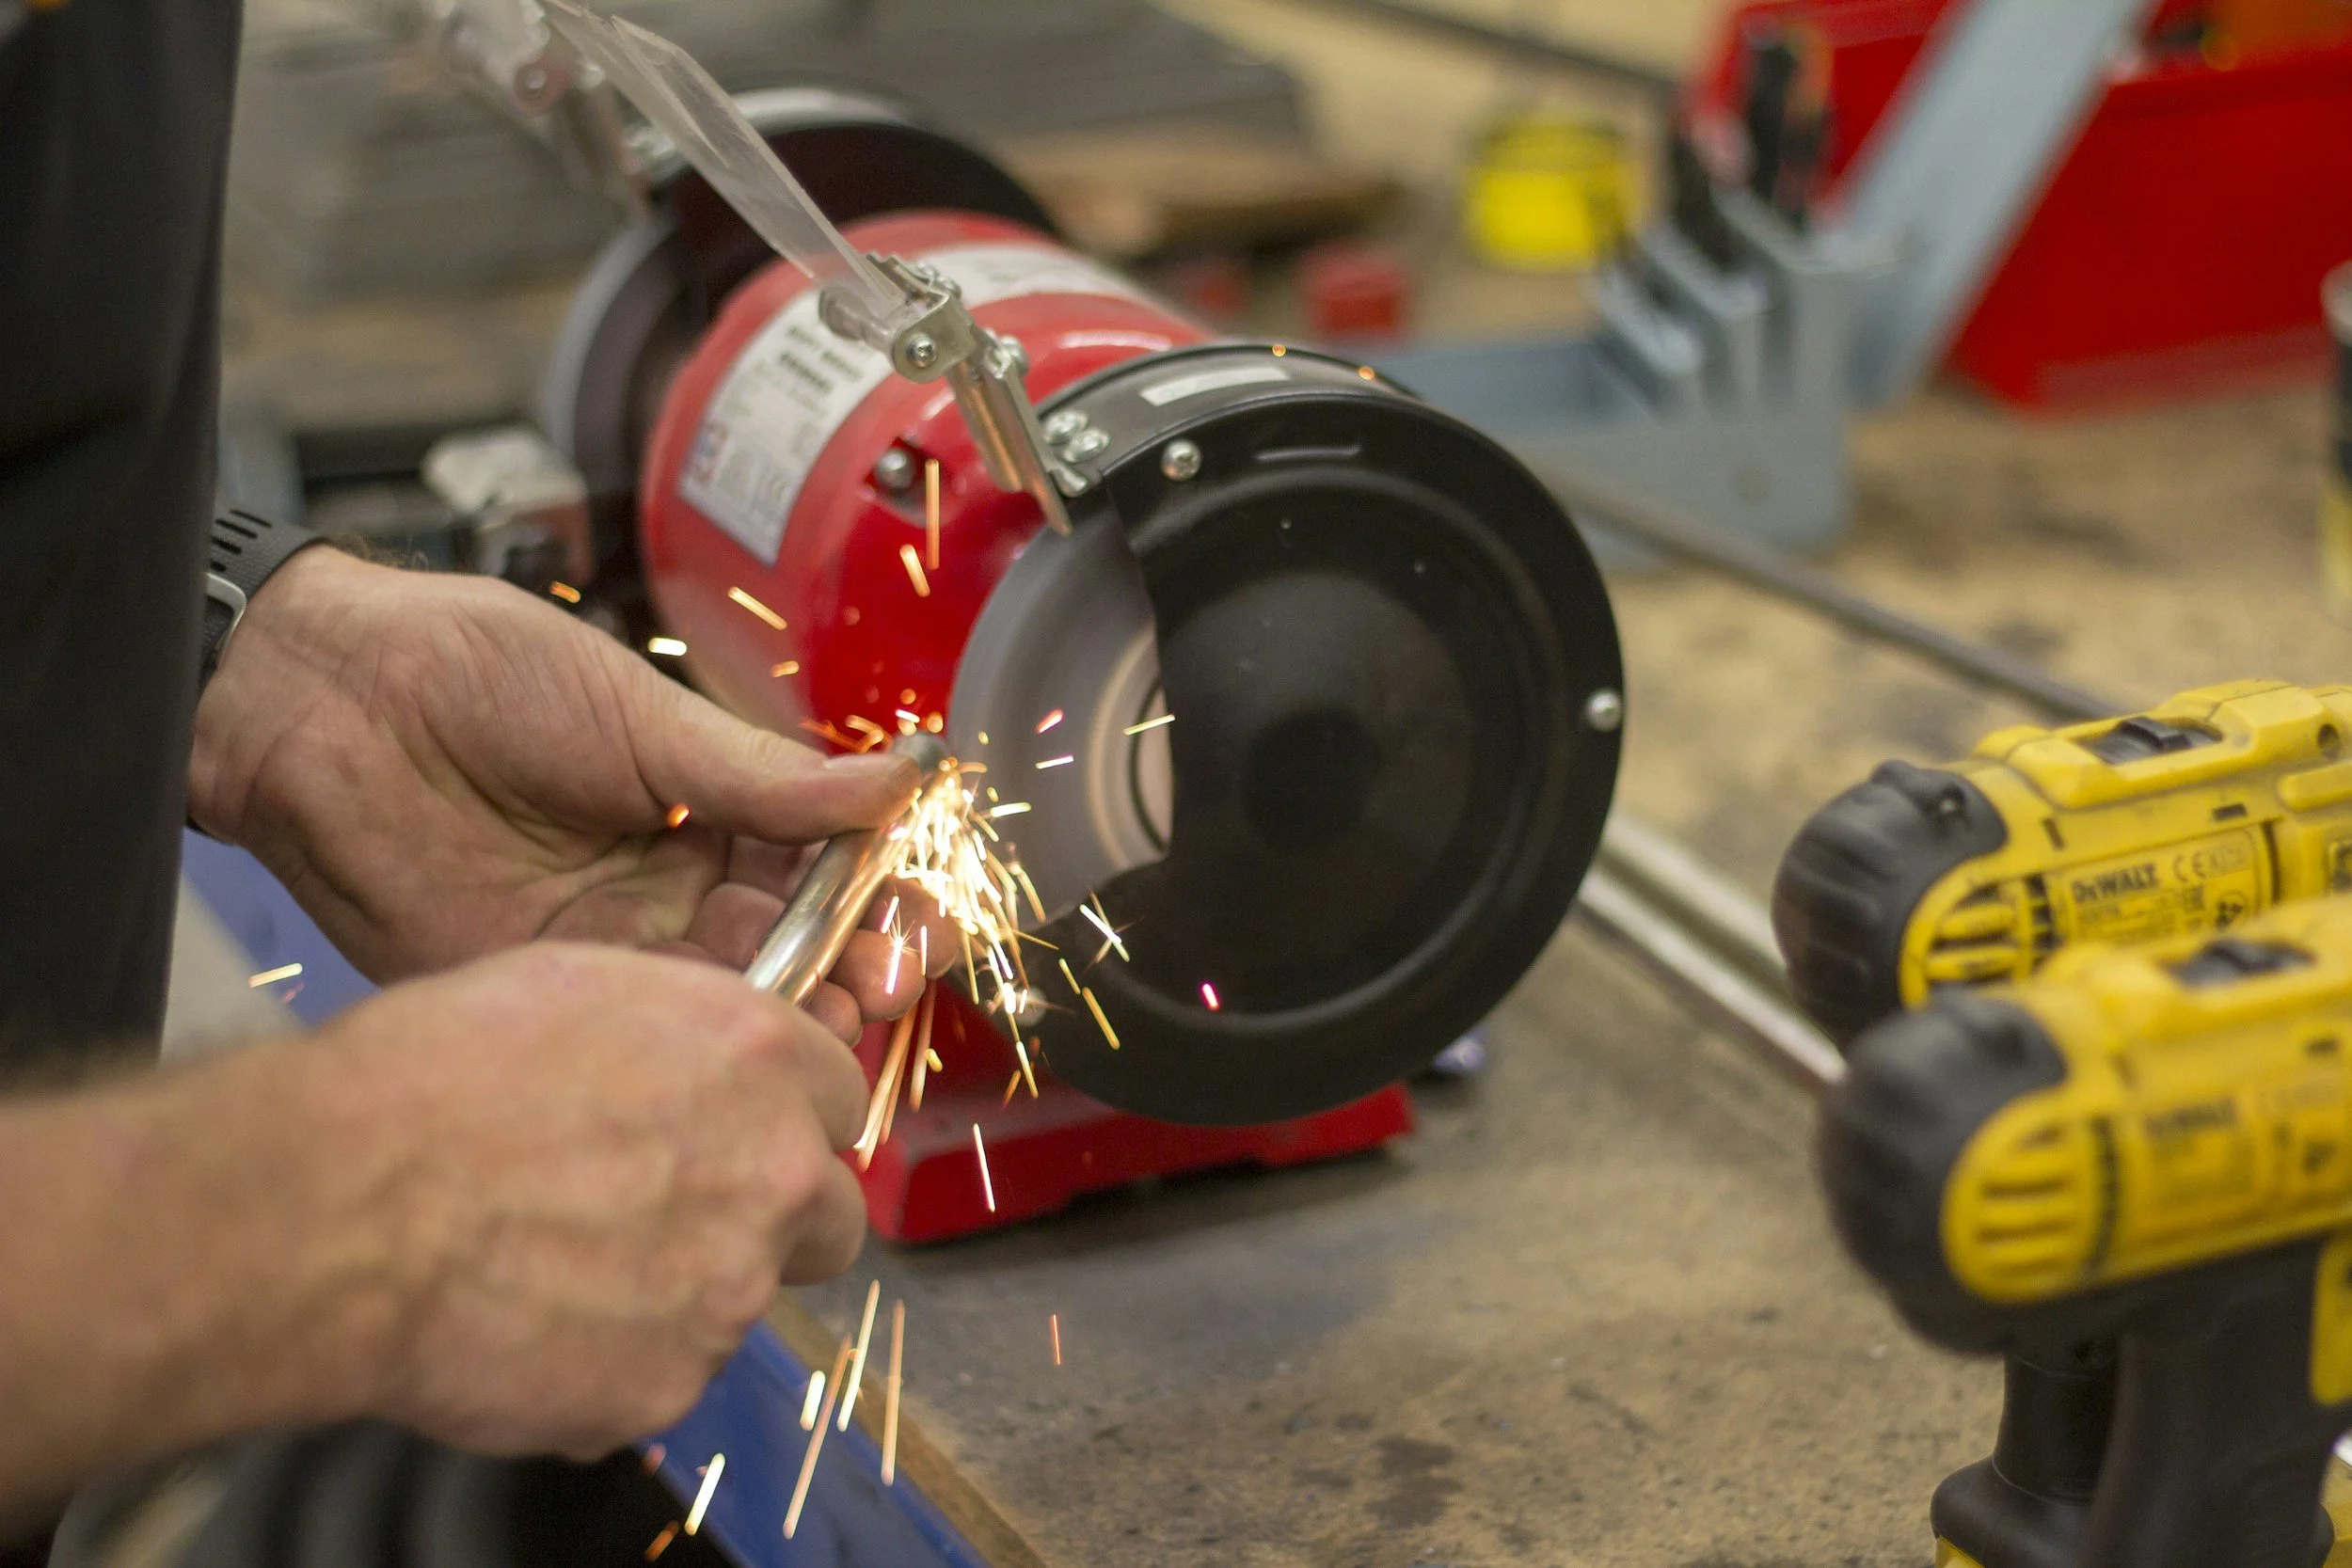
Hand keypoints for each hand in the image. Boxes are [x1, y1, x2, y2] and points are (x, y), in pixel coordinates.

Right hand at [0, 944, 869, 1496]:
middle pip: (828, 1217)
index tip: (743, 1136)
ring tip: (561, 1265)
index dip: (783, 1122)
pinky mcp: (667, 1386)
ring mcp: (727, 1291)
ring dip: (679, 1290)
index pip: (836, 1100)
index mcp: (758, 1062)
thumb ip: (682, 1039)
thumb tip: (700, 1069)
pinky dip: (611, 1361)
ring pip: (738, 1301)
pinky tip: (529, 1319)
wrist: (342, 1203)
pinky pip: (660, 1376)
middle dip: (772, 1220)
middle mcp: (770, 1174)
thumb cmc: (429, 1079)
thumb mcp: (579, 990)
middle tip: (679, 1218)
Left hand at [189, 550, 951, 1038]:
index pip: (829, 871)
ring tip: (821, 1015)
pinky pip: (635, 1037)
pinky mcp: (542, 995)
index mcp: (713, 808)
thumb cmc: (480, 673)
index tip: (921, 919)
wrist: (326, 701)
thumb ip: (770, 778)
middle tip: (878, 979)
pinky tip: (728, 1046)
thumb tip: (906, 783)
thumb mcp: (644, 719)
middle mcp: (674, 886)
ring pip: (727, 1007)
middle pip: (795, 951)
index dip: (883, 900)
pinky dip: (690, 1048)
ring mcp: (611, 946)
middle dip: (852, 970)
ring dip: (785, 1017)